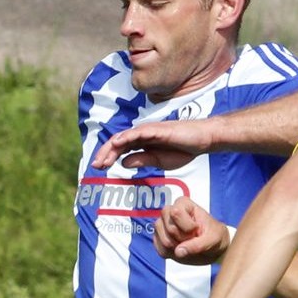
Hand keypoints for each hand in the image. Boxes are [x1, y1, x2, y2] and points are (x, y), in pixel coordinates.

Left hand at [91, 118, 215, 170]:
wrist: (201, 141)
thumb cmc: (183, 149)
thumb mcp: (159, 161)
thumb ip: (142, 161)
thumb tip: (123, 163)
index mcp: (142, 143)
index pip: (120, 149)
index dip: (108, 157)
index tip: (99, 168)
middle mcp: (142, 135)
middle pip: (118, 142)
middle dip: (105, 153)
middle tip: (95, 165)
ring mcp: (148, 130)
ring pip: (125, 137)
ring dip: (112, 147)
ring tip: (102, 159)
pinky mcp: (157, 129)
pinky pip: (138, 132)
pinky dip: (126, 137)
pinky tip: (117, 143)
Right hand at [154, 196, 231, 264]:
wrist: (212, 248)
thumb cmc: (214, 236)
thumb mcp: (213, 239)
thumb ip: (197, 244)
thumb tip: (178, 251)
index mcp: (183, 204)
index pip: (176, 213)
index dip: (188, 227)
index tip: (197, 229)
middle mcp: (169, 212)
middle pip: (170, 228)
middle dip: (184, 238)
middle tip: (193, 238)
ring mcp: (162, 225)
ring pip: (164, 241)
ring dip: (178, 247)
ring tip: (187, 244)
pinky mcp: (159, 239)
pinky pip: (161, 250)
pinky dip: (173, 254)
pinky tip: (181, 250)